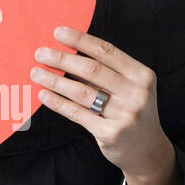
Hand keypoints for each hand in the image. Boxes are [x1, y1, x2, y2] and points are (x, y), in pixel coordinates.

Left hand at [29, 25, 175, 180]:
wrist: (148, 151)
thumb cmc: (132, 112)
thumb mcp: (132, 88)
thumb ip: (109, 72)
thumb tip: (70, 52)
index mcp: (142, 76)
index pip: (107, 52)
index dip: (81, 40)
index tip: (58, 32)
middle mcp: (136, 94)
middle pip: (92, 70)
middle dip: (62, 59)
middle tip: (40, 53)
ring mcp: (124, 115)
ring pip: (82, 92)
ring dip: (55, 80)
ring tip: (36, 72)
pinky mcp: (110, 134)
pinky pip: (78, 114)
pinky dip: (59, 103)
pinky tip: (44, 94)